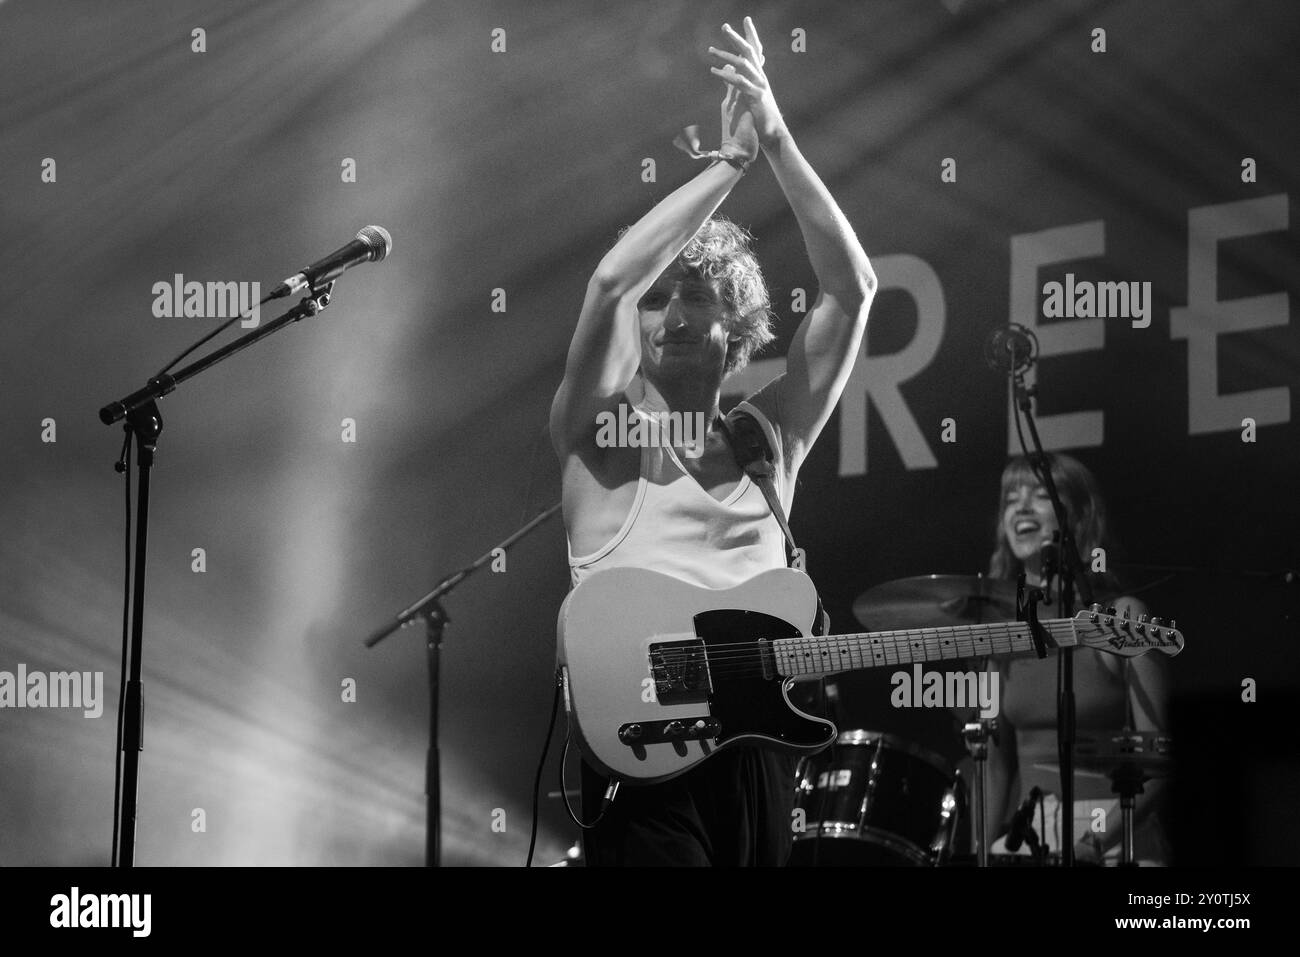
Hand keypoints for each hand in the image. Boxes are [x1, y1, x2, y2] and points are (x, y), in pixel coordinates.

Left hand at [708, 17, 787, 149]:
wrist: (773, 133)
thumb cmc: (759, 116)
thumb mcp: (747, 95)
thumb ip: (736, 79)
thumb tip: (727, 67)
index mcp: (759, 76)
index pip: (755, 51)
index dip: (750, 35)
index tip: (746, 20)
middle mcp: (761, 77)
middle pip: (749, 51)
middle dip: (737, 37)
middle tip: (725, 26)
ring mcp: (759, 86)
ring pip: (743, 64)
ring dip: (725, 55)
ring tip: (710, 50)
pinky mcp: (756, 97)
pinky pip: (740, 83)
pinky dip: (726, 75)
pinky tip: (714, 70)